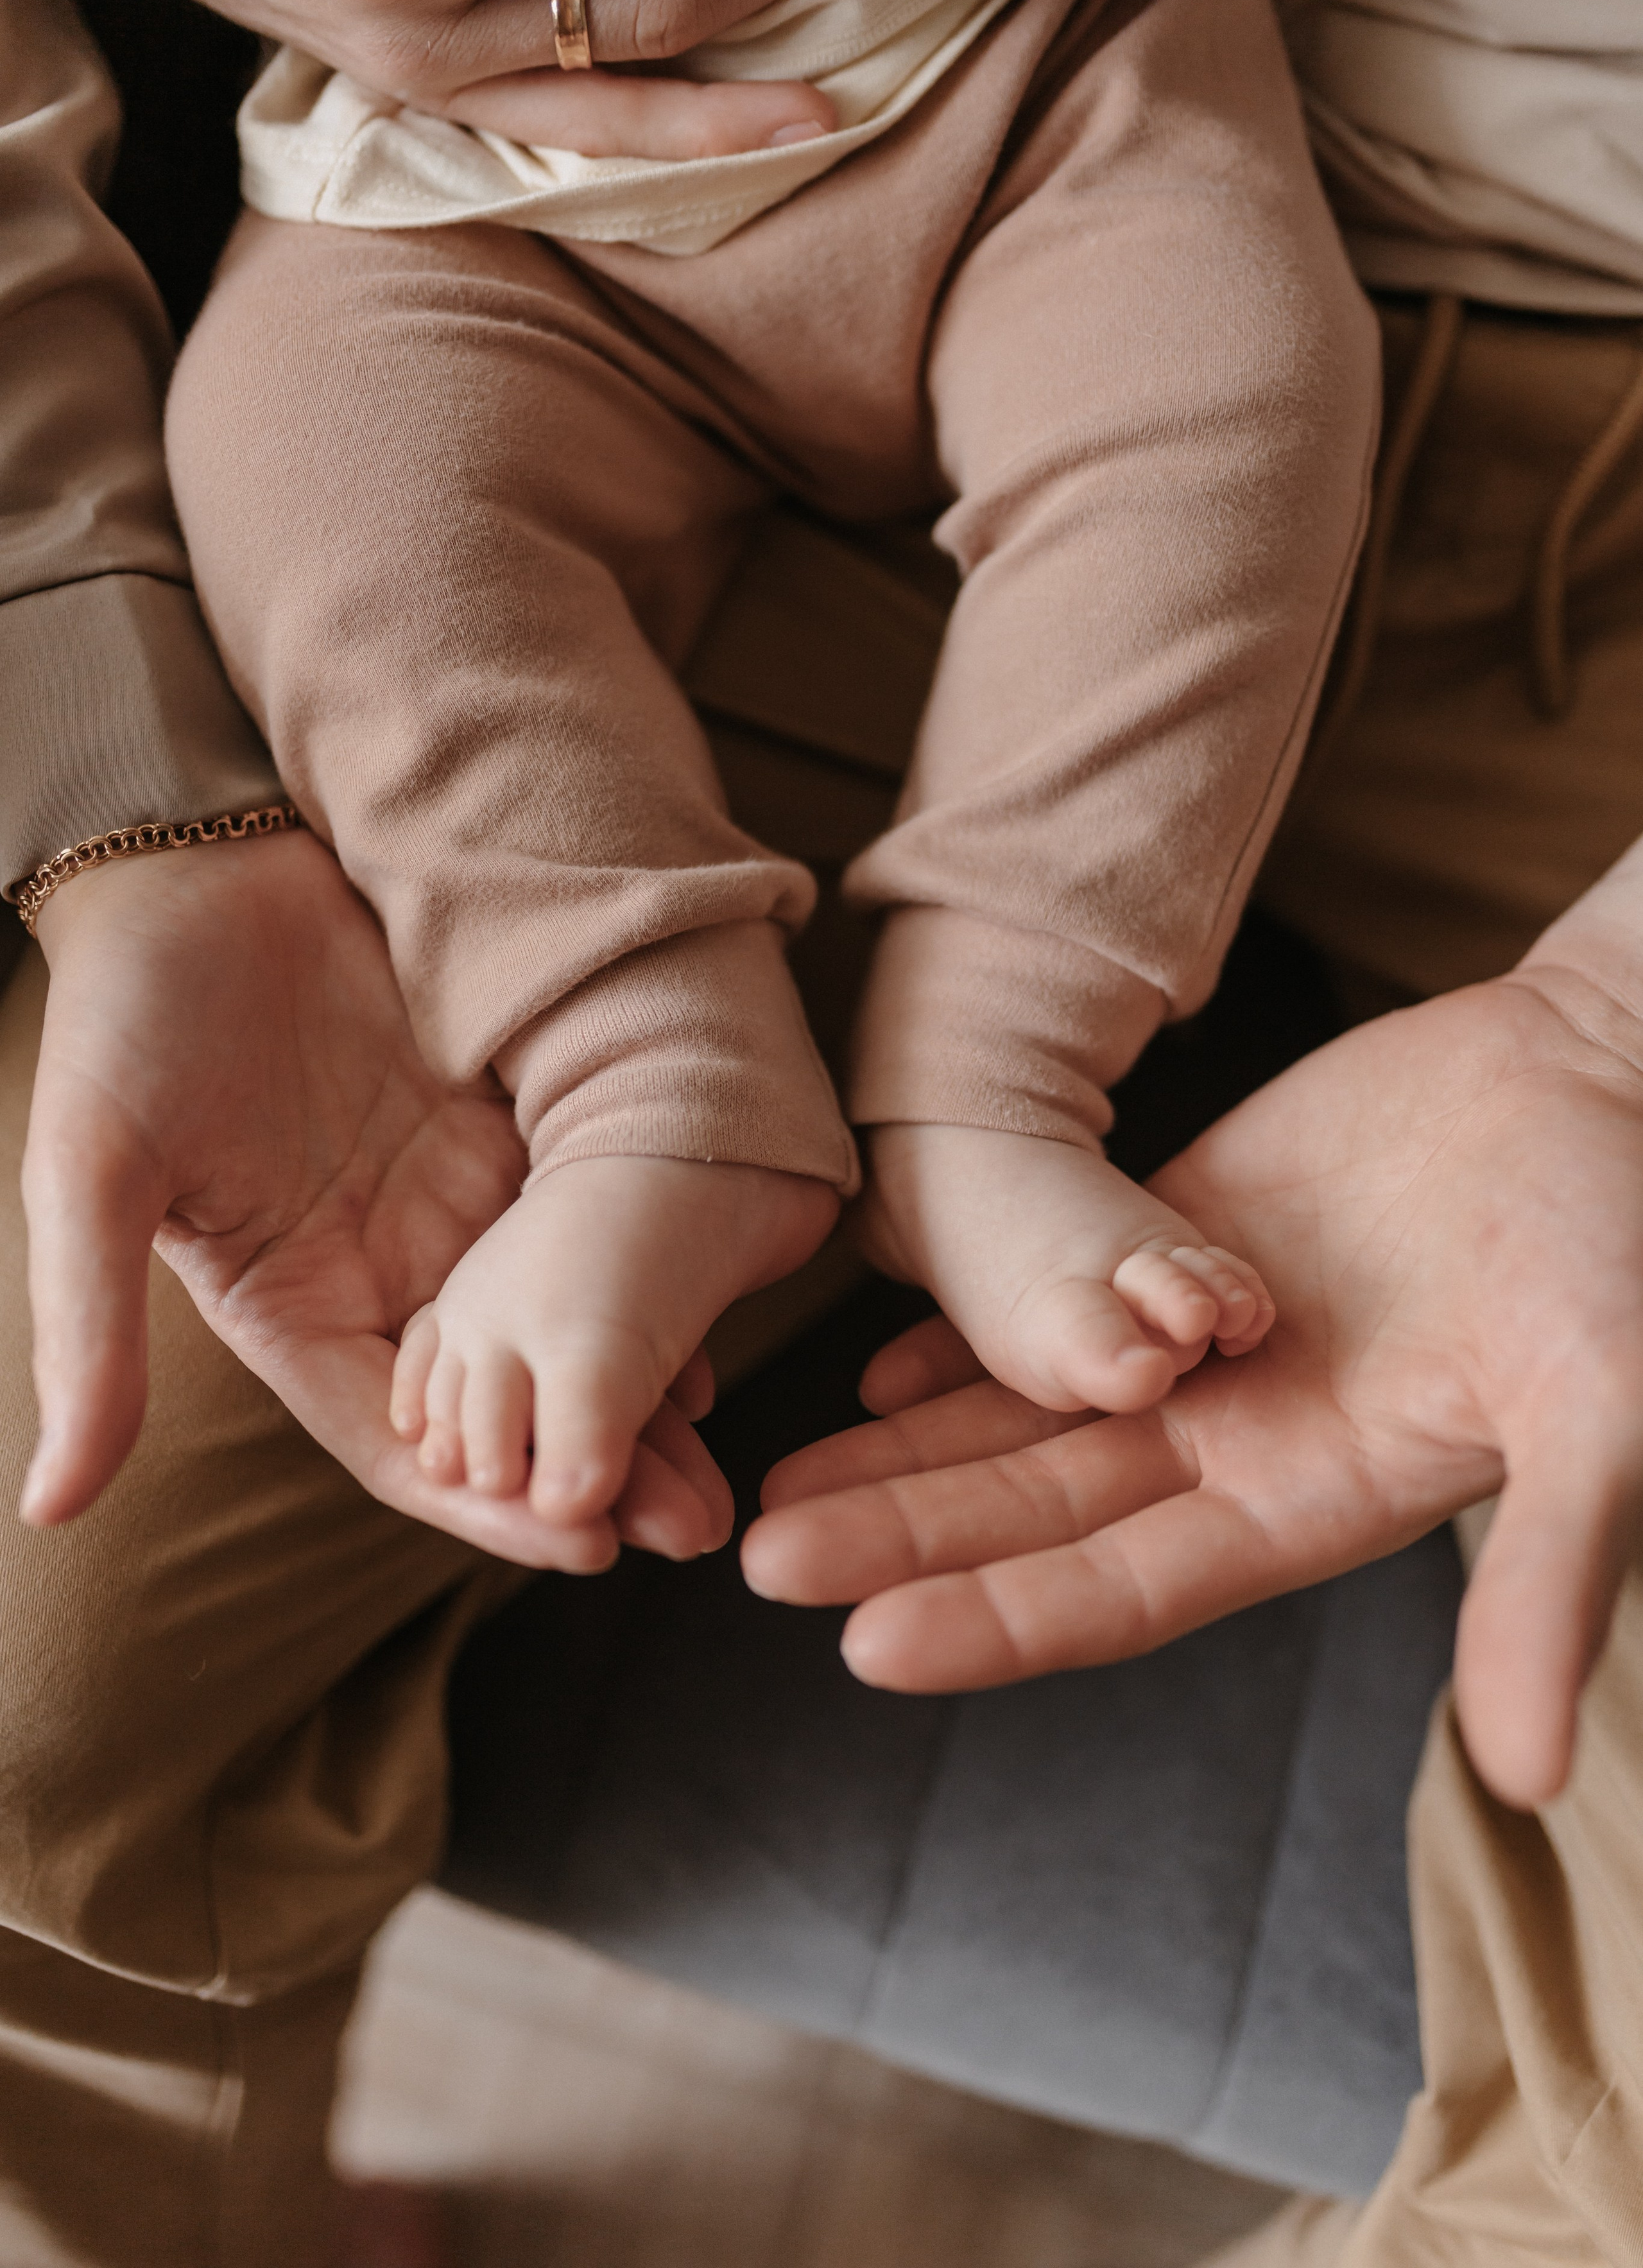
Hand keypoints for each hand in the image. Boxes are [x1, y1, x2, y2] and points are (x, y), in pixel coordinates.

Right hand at [21, 829, 732, 1567]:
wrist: (198, 859)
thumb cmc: (124, 1012)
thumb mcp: (89, 1173)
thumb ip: (92, 1335)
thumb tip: (50, 1505)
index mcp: (295, 1310)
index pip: (407, 1444)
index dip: (491, 1507)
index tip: (590, 1547)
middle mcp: (386, 1271)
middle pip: (510, 1405)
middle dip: (598, 1469)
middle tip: (700, 1521)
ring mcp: (456, 1196)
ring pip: (565, 1323)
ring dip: (638, 1384)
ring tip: (726, 1441)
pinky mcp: (505, 1119)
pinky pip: (589, 1212)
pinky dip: (645, 1265)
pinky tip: (715, 1295)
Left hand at [745, 866, 1642, 1808]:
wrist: (1602, 1072)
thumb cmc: (1619, 1244)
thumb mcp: (1603, 1413)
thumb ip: (1552, 1583)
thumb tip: (1528, 1775)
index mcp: (1314, 1497)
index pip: (1123, 1587)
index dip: (1000, 1621)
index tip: (867, 1647)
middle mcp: (1237, 1438)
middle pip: (1035, 1510)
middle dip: (903, 1537)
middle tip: (759, 1557)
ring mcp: (1197, 1339)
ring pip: (1020, 1411)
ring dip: (901, 1449)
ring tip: (774, 1482)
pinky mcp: (1178, 1232)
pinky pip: (1044, 1293)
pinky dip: (959, 1326)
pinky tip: (868, 1361)